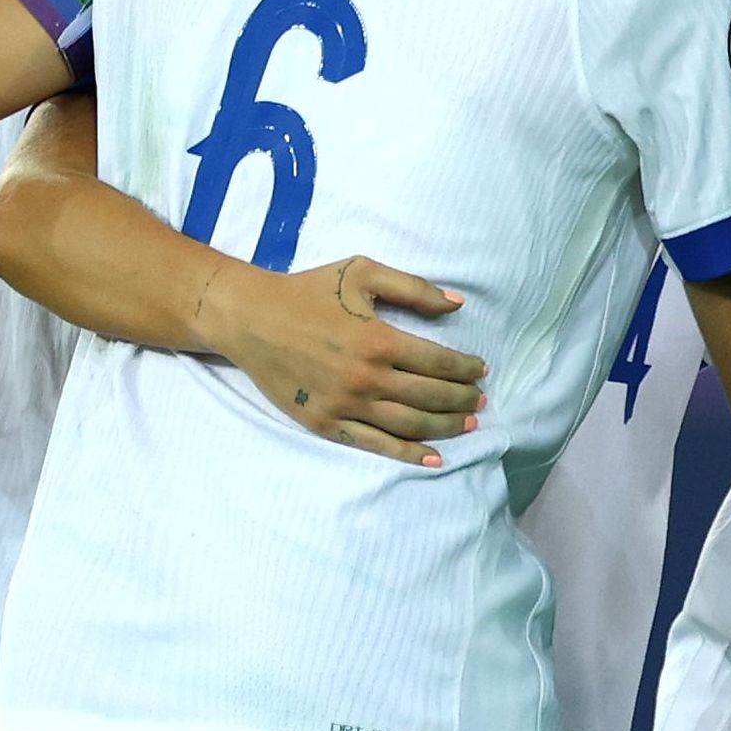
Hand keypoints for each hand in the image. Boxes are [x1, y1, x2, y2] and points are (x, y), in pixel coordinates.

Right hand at [198, 258, 489, 467]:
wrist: (249, 317)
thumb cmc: (308, 291)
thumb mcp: (362, 273)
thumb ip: (414, 288)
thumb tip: (458, 304)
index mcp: (378, 339)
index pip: (440, 363)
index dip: (467, 369)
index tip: (481, 371)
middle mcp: (365, 377)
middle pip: (431, 397)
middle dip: (463, 400)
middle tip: (481, 400)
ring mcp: (345, 404)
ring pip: (410, 424)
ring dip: (446, 427)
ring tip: (468, 424)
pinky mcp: (325, 423)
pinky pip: (374, 443)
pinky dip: (407, 453)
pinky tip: (434, 457)